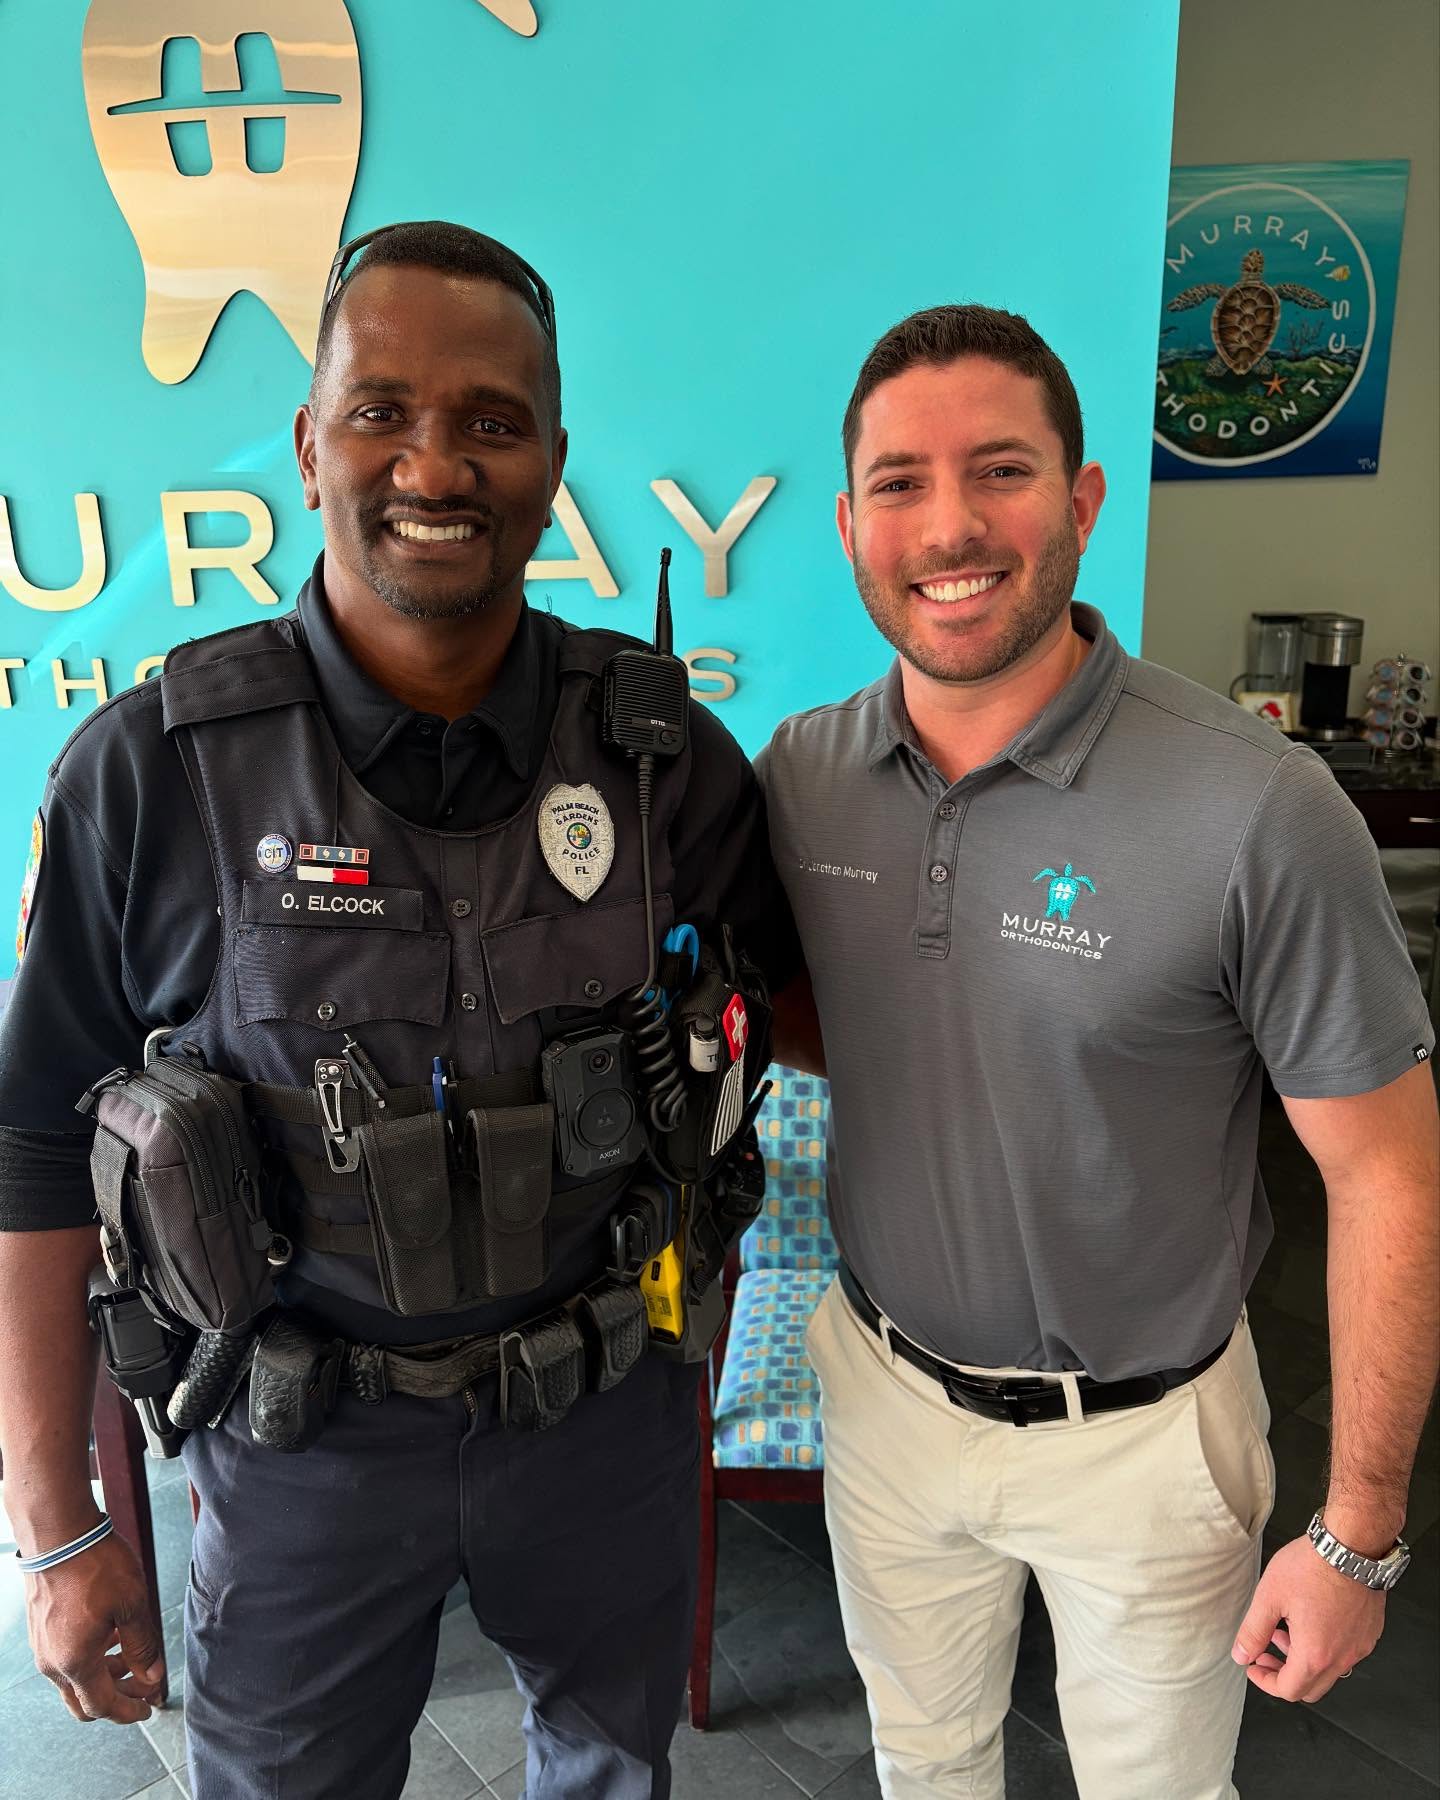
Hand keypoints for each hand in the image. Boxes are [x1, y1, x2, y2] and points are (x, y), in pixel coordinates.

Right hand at [24, 1533, 165, 1723]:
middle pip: (84, 1701)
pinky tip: (112, 1636)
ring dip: (105, 1675)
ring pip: (75, 1679)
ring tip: (133, 1656)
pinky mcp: (41, 1630)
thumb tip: (152, 1675)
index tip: (149, 1707)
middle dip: (117, 1698)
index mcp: (75, 1662)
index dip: (128, 1711)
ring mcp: (43, 1646)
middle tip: (144, 1684)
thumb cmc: (95, 1565)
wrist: (58, 1535)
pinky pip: (66, 1658)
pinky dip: (90, 1658)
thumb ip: (142, 1646)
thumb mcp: (132, 1604)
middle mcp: (53, 1662)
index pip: (102, 1706)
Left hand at [1232, 1534, 1384, 1702]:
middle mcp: (1342, 1658)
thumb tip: (1241, 1655)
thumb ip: (1253, 1631)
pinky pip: (1345, 1653)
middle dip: (1284, 1675)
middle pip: (1310, 1688)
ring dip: (1303, 1660)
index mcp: (1315, 1655)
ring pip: (1329, 1671)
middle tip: (1266, 1654)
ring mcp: (1359, 1646)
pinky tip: (1311, 1621)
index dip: (1265, 1682)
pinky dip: (1324, 1648)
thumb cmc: (1312, 1566)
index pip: (1289, 1690)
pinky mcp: (1369, 1632)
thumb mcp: (1270, 1596)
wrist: (1351, 1546)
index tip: (1253, 1666)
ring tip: (1284, 1632)